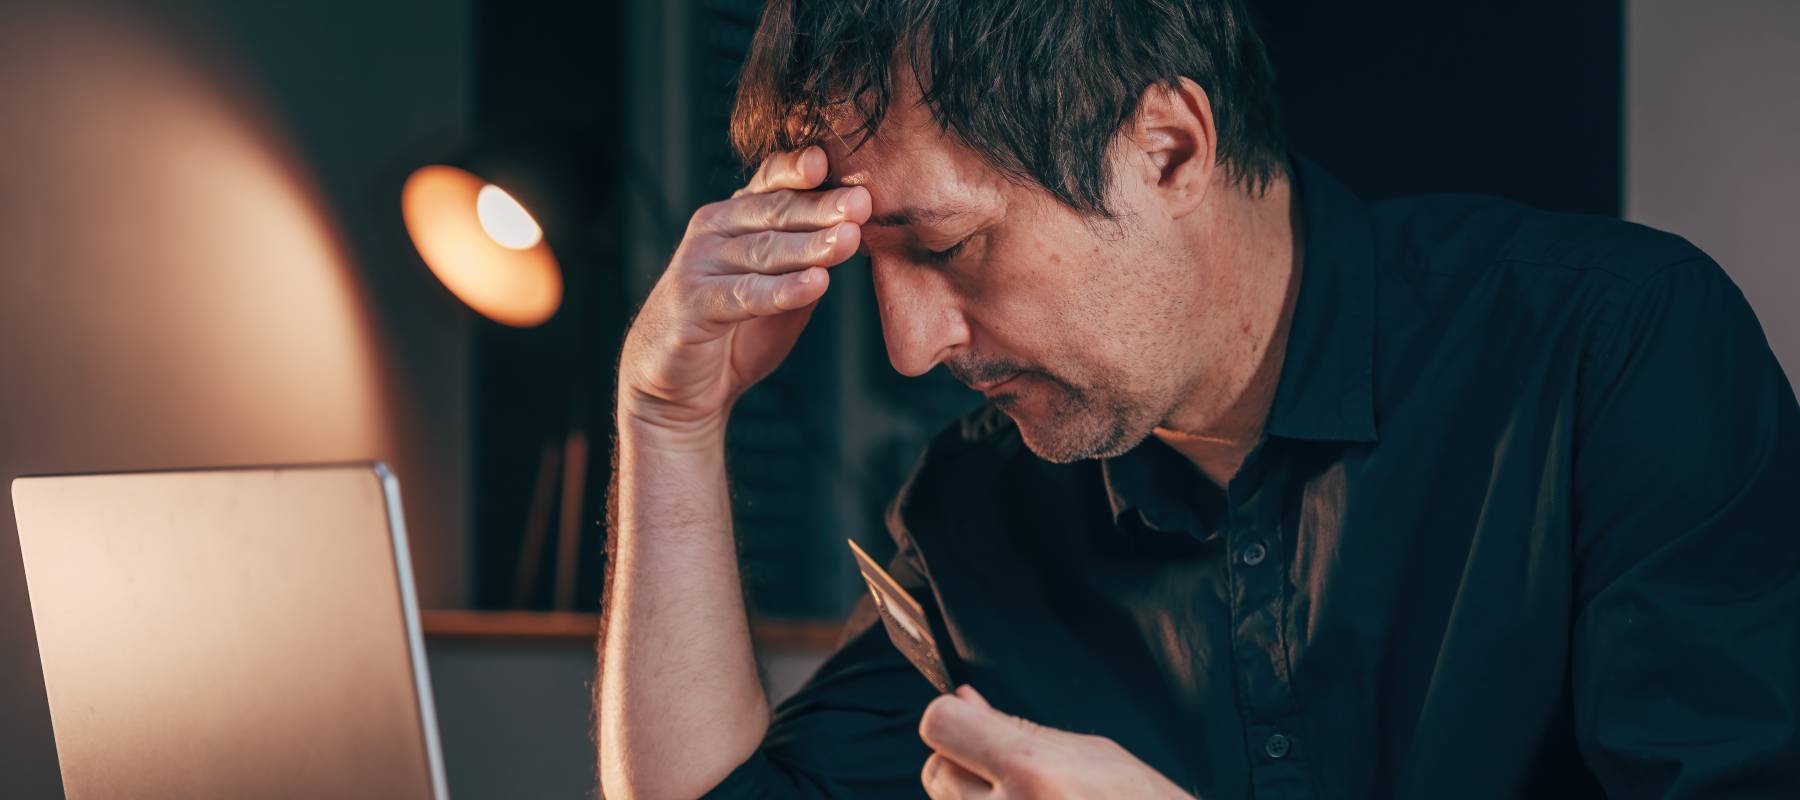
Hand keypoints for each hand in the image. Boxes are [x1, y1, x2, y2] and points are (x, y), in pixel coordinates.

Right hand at [616, 146, 870, 439]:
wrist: (678, 388)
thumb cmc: (734, 331)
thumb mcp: (779, 288)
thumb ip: (810, 260)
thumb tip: (861, 230)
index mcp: (736, 217)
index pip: (771, 181)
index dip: (800, 169)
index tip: (833, 160)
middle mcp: (715, 231)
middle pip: (774, 212)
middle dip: (822, 206)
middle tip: (862, 202)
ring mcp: (699, 264)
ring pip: (763, 250)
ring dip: (809, 244)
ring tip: (849, 239)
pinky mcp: (693, 303)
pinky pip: (745, 294)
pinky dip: (783, 290)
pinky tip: (816, 284)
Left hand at [918, 686, 1194, 798]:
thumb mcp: (1090, 754)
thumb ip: (1017, 729)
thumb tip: (962, 700)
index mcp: (1033, 772)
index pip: (940, 726)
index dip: (956, 720)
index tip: (975, 724)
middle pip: (937, 772)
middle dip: (964, 764)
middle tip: (1012, 773)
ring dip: (978, 799)